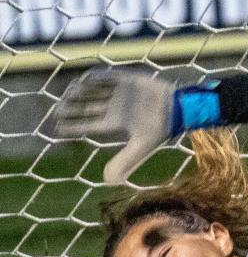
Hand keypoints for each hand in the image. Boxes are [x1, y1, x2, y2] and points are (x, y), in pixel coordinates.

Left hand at [53, 68, 174, 184]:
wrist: (180, 109)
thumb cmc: (161, 129)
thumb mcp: (140, 148)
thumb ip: (124, 161)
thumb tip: (107, 180)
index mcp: (116, 122)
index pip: (89, 124)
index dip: (73, 126)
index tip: (58, 127)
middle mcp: (115, 107)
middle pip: (87, 106)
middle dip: (71, 108)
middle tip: (58, 110)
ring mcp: (120, 93)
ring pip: (93, 90)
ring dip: (80, 92)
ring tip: (70, 94)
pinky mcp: (128, 79)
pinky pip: (107, 76)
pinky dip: (96, 77)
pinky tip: (85, 80)